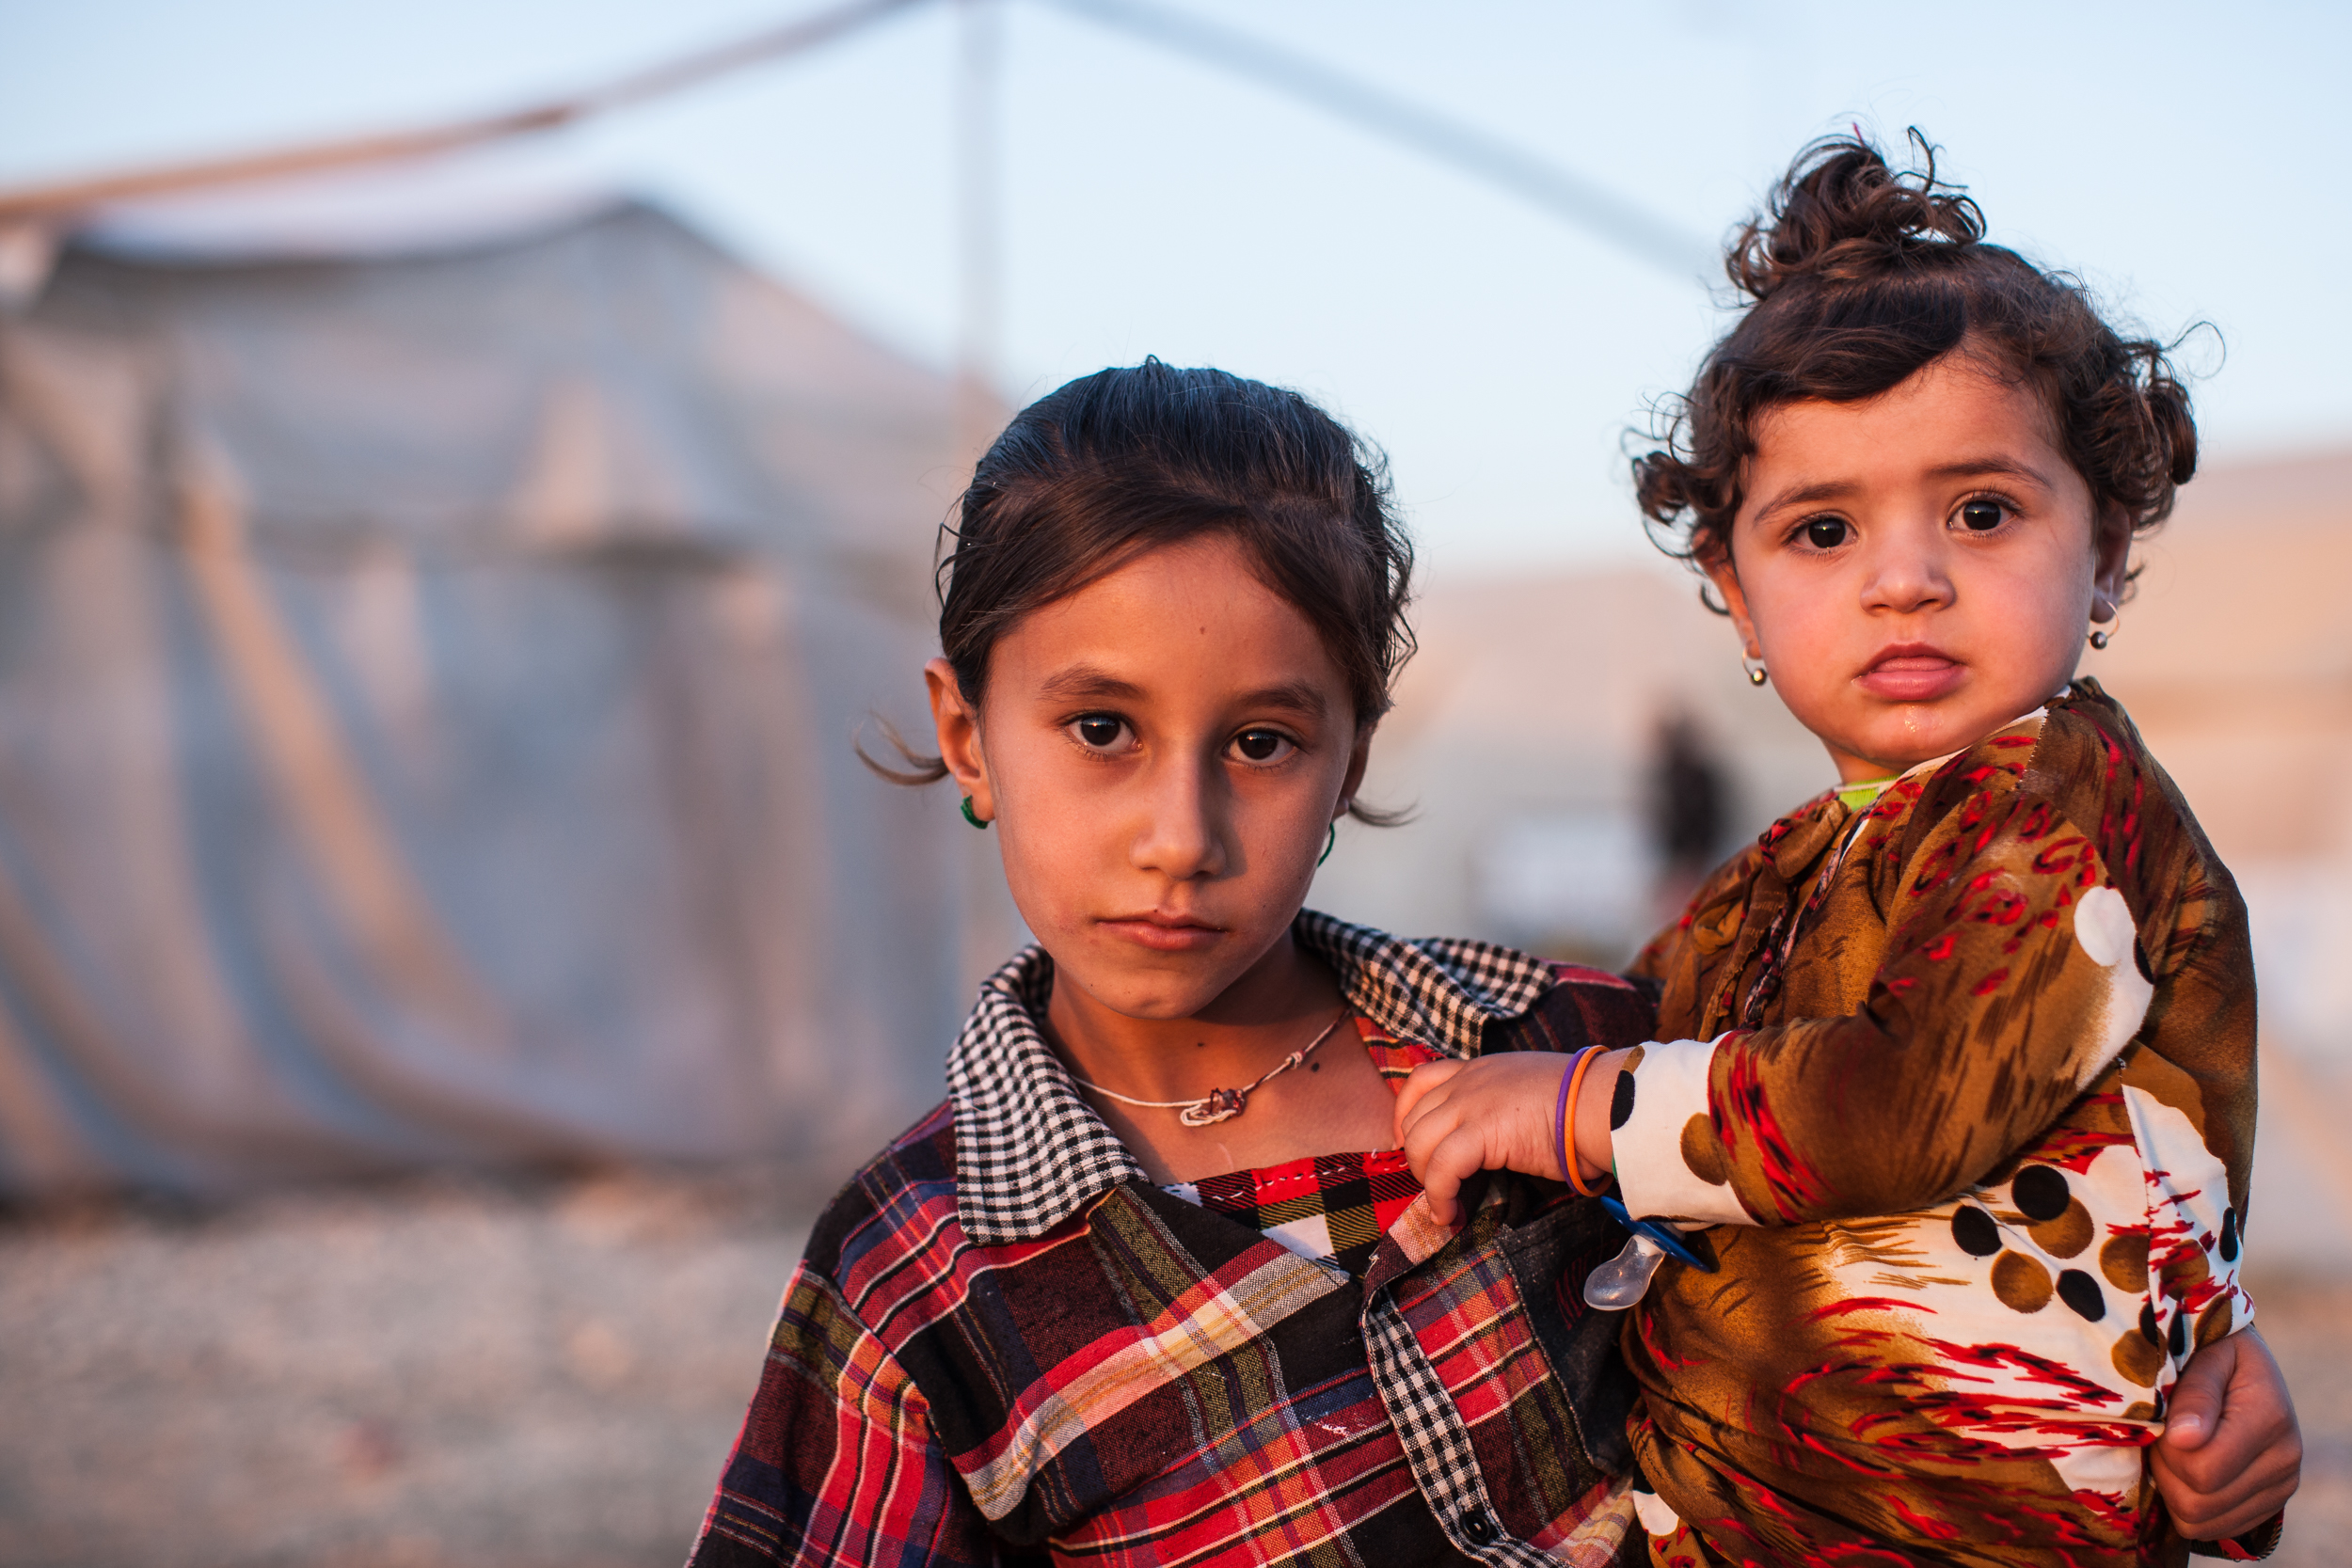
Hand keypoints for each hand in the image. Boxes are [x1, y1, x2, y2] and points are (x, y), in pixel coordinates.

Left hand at [1394, 1051, 1627, 1224]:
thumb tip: (1500, 1141)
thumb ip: (1505, 1109)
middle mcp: (1469, 1081)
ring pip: (1420, 1143)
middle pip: (1414, 1117)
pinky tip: (1450, 1214)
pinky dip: (1439, 1196)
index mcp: (1481, 1069)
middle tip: (1435, 1185)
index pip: (1421, 1080)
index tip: (1413, 1144)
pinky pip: (1442, 1168)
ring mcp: (1472, 1103)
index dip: (1406, 1114)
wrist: (1606, 1104)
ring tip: (1443, 1205)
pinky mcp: (1481, 1131)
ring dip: (1425, 1180)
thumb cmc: (1584, 1105)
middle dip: (1416, 1156)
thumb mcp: (1532, 1094)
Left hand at [2152, 1327, 2300, 1540]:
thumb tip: (2184, 1438)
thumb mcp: (2206, 1352)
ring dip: (2174, 1490)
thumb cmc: (2214, 1347)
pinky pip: (2215, 1528)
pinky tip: (2187, 1473)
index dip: (2166, 1452)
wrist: (2240, 1360)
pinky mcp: (2269, 1503)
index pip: (2203, 1471)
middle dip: (2166, 1472)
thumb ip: (2195, 1394)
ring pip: (2203, 1523)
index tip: (2159, 1423)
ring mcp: (2280, 1486)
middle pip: (2199, 1503)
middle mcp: (2285, 1460)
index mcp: (2270, 1418)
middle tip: (2161, 1438)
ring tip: (2174, 1453)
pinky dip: (2190, 1507)